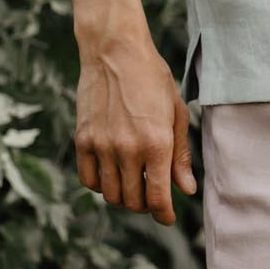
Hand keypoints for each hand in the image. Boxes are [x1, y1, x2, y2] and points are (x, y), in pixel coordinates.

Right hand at [75, 27, 197, 223]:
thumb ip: (180, 155)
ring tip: (133, 184)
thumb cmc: (152, 78)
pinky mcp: (83, 139)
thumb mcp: (176, 113)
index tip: (167, 217)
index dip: (164, 215)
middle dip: (145, 205)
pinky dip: (100, 184)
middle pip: (133, 201)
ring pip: (110, 194)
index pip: (158, 198)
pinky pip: (88, 179)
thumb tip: (186, 189)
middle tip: (152, 194)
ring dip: (123, 197)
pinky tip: (112, 173)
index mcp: (156, 143)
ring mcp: (102, 146)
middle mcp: (128, 149)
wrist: (115, 51)